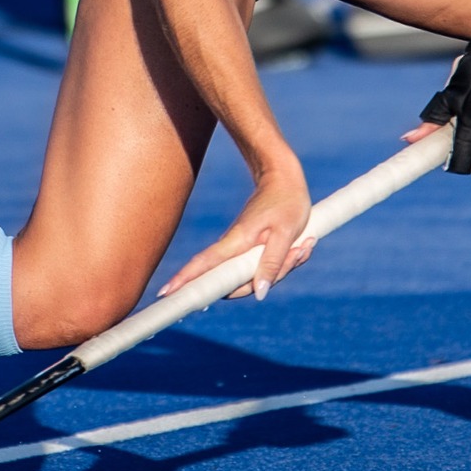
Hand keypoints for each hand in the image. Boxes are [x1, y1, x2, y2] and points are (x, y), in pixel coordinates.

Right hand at [157, 165, 312, 300]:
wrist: (283, 176)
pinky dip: (285, 261)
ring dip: (284, 267)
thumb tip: (261, 293)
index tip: (166, 294)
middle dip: (270, 279)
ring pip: (255, 276)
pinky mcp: (250, 250)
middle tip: (298, 252)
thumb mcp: (286, 233)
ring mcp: (241, 250)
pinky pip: (264, 267)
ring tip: (304, 244)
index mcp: (236, 242)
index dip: (185, 280)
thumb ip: (273, 263)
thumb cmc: (285, 201)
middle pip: (239, 283)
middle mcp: (233, 248)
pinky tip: (302, 245)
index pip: (204, 265)